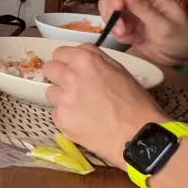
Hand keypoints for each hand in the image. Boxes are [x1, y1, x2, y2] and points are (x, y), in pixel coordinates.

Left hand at [43, 44, 167, 165]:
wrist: (138, 134)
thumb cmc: (135, 103)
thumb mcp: (119, 70)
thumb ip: (96, 60)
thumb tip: (81, 58)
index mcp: (86, 59)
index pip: (59, 53)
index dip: (66, 62)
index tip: (70, 69)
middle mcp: (70, 75)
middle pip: (49, 69)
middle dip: (58, 76)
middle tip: (71, 87)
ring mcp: (64, 98)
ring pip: (51, 92)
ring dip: (61, 97)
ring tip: (81, 107)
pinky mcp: (61, 118)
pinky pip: (56, 113)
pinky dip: (66, 117)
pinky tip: (83, 121)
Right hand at [99, 0, 187, 67]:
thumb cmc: (183, 37)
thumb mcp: (164, 25)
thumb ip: (143, 9)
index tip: (116, 7)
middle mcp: (139, 1)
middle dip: (111, 11)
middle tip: (120, 27)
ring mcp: (133, 15)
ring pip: (110, 11)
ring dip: (112, 23)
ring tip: (124, 34)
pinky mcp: (129, 29)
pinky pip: (114, 27)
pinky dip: (116, 33)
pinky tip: (126, 39)